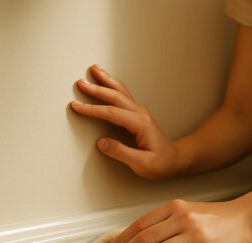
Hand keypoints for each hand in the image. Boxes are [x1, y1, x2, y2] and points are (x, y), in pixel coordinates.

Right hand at [71, 64, 179, 178]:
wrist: (174, 160)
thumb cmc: (161, 163)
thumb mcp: (142, 164)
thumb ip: (122, 153)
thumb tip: (102, 143)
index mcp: (141, 124)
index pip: (112, 113)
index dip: (93, 109)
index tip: (77, 106)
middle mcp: (141, 114)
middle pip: (115, 97)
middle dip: (96, 89)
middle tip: (80, 83)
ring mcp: (140, 112)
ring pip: (121, 91)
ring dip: (106, 80)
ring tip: (94, 69)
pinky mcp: (138, 114)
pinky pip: (123, 95)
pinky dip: (113, 85)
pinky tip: (107, 81)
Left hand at [97, 198, 251, 242]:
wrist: (247, 218)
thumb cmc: (216, 217)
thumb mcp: (189, 211)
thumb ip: (166, 221)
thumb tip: (137, 241)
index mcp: (175, 207)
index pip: (139, 225)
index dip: (120, 240)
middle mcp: (182, 219)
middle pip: (143, 240)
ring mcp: (194, 236)